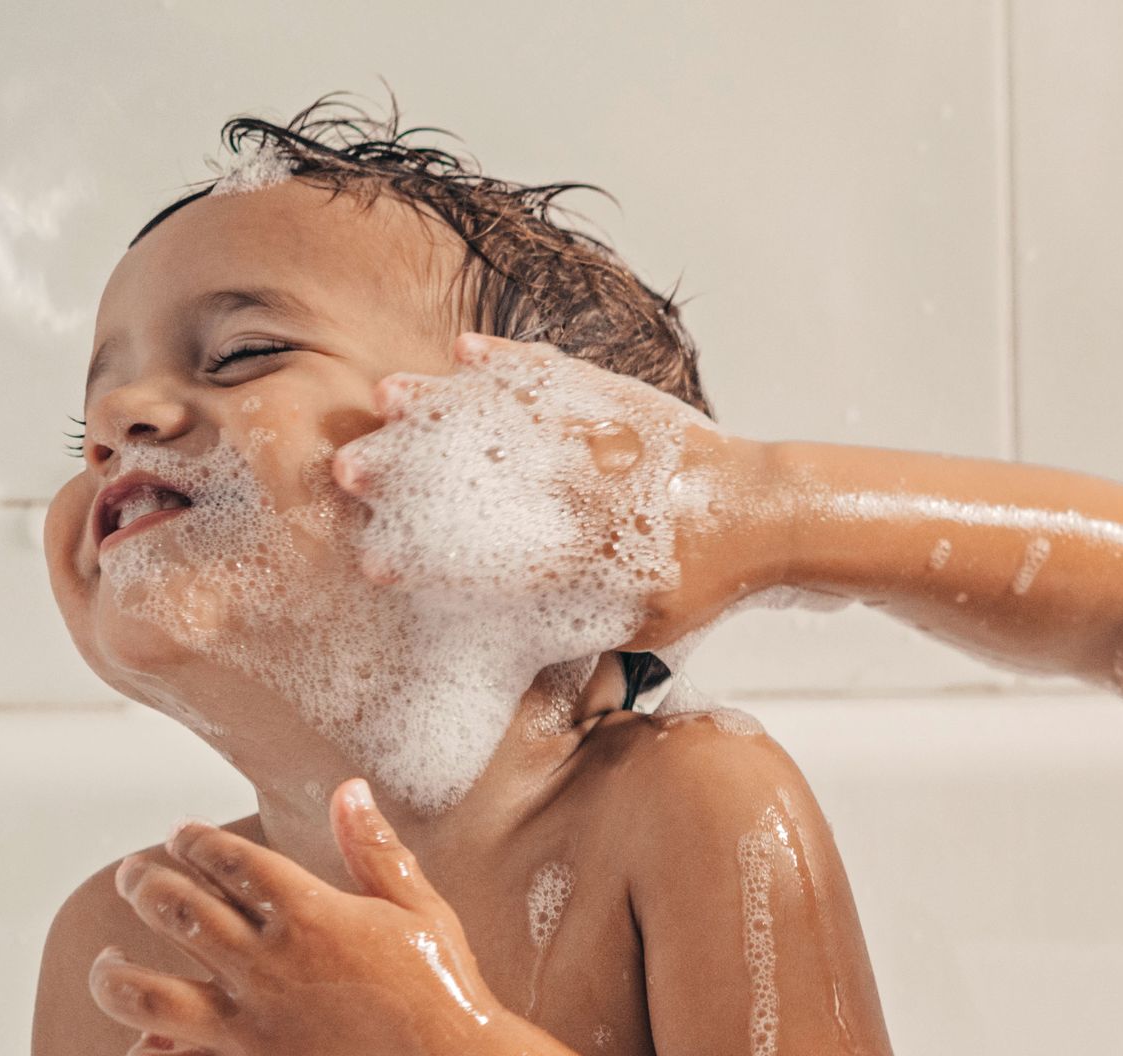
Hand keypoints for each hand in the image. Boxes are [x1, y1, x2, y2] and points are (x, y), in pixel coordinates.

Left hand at [90, 779, 521, 1055]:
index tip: (182, 835)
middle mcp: (267, 968)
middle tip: (135, 875)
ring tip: (111, 959)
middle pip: (170, 909)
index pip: (224, 859)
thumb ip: (374, 847)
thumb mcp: (418, 905)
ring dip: (112, 971)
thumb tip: (348, 789)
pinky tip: (151, 1037)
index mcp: (310, 916)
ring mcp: (250, 1030)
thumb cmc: (442, 988)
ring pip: (140, 994)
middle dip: (142, 881)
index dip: (193, 839)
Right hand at [333, 334, 781, 652]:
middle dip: (412, 473)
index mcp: (600, 555)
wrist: (773, 512)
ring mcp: (608, 437)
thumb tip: (502, 635)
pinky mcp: (623, 401)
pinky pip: (559, 375)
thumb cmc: (707, 578)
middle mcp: (597, 490)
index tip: (375, 561)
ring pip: (512, 417)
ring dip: (442, 406)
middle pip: (487, 477)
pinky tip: (463, 354)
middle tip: (348, 472)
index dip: (431, 560)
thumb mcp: (647, 623)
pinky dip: (511, 363)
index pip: (496, 559)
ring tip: (385, 397)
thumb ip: (578, 622)